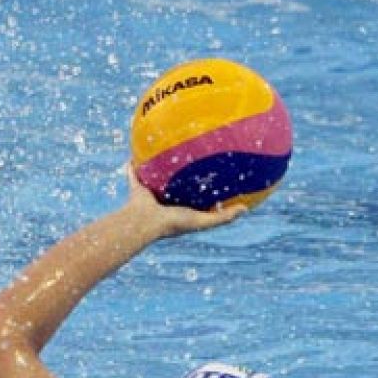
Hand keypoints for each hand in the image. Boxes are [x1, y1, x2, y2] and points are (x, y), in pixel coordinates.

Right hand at [123, 165, 247, 240]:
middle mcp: (164, 201)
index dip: (203, 190)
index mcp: (179, 209)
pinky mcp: (136, 187)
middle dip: (180, 176)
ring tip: (162, 153)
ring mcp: (149, 194)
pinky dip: (132, 166)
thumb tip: (245, 209)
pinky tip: (133, 154)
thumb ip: (222, 217)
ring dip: (157, 169)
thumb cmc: (173, 223)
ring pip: (155, 178)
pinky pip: (134, 173)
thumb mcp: (201, 221)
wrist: (144, 223)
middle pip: (175, 186)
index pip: (195, 198)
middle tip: (190, 161)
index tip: (213, 178)